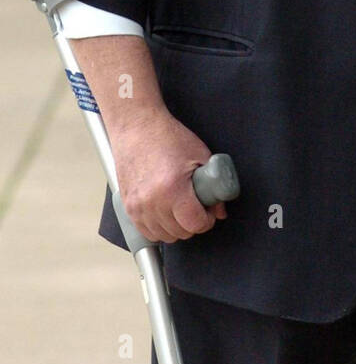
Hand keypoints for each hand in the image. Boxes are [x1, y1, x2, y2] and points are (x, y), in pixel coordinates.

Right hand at [110, 105, 227, 243]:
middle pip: (180, 233)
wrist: (137, 127)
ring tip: (180, 208)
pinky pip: (146, 232)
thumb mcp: (200, 156)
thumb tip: (220, 210)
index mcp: (172, 189)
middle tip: (196, 207)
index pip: (195, 224)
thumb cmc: (167, 137)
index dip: (207, 220)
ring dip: (175, 227)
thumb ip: (214, 186)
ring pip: (164, 236)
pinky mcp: (127, 207)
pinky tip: (165, 212)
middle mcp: (152, 201)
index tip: (208, 212)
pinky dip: (158, 227)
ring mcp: (137, 206)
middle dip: (192, 223)